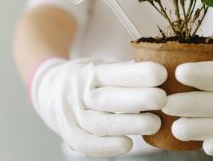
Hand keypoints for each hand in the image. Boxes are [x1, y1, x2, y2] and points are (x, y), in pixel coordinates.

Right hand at [30, 58, 166, 156]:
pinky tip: (128, 145)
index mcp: (91, 72)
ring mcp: (72, 115)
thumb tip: (161, 69)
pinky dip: (106, 146)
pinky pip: (86, 143)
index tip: (162, 73)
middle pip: (108, 98)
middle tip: (163, 99)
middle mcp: (80, 93)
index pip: (115, 72)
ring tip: (155, 124)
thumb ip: (126, 71)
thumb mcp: (102, 67)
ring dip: (128, 124)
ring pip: (99, 123)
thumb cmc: (88, 79)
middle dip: (137, 99)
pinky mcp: (70, 134)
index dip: (138, 74)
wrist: (48, 90)